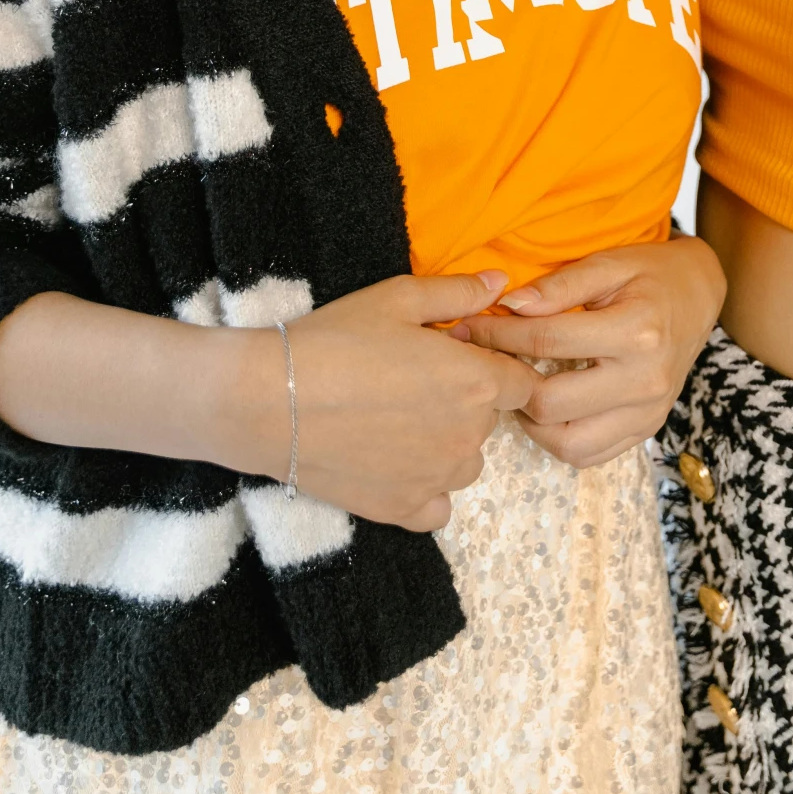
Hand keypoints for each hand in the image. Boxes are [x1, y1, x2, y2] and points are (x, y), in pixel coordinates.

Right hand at [269, 272, 536, 531]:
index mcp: (476, 381)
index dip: (494, 366)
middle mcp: (468, 436)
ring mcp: (438, 478)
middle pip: (489, 420)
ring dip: (447, 444)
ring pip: (466, 462)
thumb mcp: (399, 298)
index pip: (522, 381)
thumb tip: (501, 283)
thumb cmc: (337, 340)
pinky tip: (393, 461)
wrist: (270, 400)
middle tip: (412, 381)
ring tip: (397, 419)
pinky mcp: (405, 510)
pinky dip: (424, 488)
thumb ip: (459, 293)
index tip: (459, 357)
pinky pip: (438, 506)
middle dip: (464, 400)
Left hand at [461, 236, 726, 467]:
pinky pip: (589, 456)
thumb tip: (509, 305)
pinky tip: (546, 410)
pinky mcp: (646, 430)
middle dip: (507, 384)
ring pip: (568, 443)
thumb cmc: (650, 273)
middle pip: (551, 402)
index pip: (547, 340)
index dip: (498, 335)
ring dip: (530, 422)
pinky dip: (558, 440)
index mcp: (636, 331)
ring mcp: (648, 412)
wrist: (699, 295)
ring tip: (517, 390)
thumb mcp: (610, 263)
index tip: (469, 327)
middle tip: (487, 364)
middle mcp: (645, 380)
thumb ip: (560, 286)